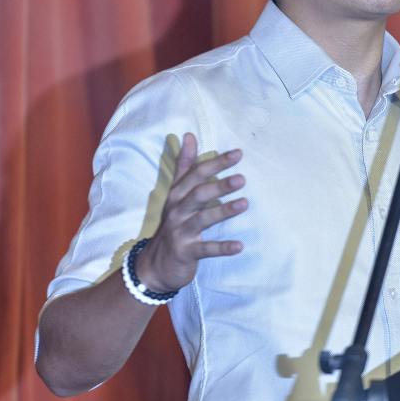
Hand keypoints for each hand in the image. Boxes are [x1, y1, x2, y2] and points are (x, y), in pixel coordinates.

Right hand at [135, 133, 246, 292]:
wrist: (154, 265)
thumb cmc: (173, 223)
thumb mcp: (176, 193)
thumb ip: (184, 165)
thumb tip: (189, 135)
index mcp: (177, 194)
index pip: (196, 174)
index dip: (216, 163)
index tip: (238, 153)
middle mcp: (177, 211)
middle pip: (198, 194)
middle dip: (219, 185)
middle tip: (242, 178)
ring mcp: (180, 232)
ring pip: (202, 219)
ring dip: (223, 211)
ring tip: (244, 204)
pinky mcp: (185, 252)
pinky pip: (205, 249)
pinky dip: (221, 247)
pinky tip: (239, 246)